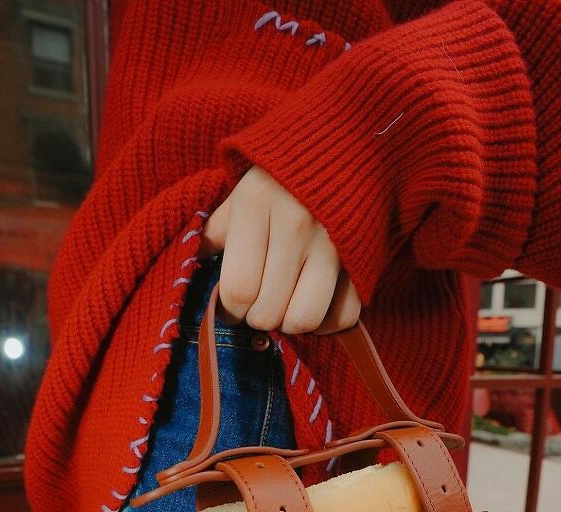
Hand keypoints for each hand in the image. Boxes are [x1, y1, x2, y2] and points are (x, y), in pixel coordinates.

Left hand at [198, 166, 360, 334]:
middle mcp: (295, 227)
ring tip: (285, 306)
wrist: (352, 139)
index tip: (230, 308)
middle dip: (257, 318)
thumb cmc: (286, 170)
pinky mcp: (362, 258)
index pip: (238, 289)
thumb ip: (220, 226)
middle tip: (257, 306)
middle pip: (268, 312)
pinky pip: (344, 315)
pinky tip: (314, 307)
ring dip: (289, 324)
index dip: (230, 311)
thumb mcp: (245, 187)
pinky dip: (327, 324)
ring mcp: (333, 245)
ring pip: (304, 320)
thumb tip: (199, 259)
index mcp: (257, 204)